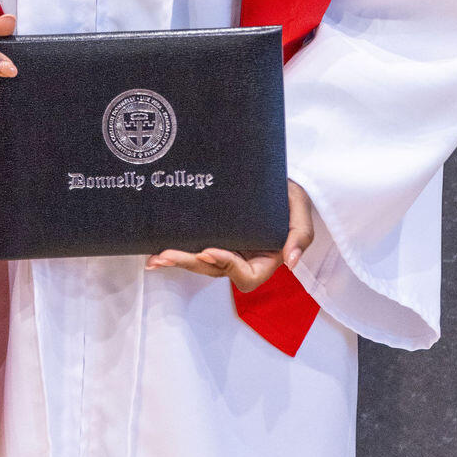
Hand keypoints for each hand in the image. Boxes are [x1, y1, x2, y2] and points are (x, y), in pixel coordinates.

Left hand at [144, 179, 314, 292]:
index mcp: (265, 259)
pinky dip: (177, 251)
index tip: (210, 250)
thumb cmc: (289, 196)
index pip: (245, 275)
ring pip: (201, 263)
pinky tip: (156, 252)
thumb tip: (291, 261)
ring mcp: (227, 250)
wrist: (274, 181)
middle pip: (214, 271)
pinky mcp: (214, 237)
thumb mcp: (300, 209)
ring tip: (155, 258)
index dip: (226, 265)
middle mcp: (243, 259)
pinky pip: (195, 248)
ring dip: (178, 261)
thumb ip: (300, 235)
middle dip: (190, 263)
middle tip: (166, 255)